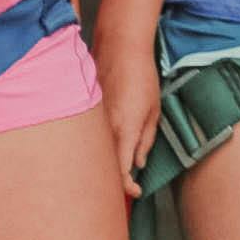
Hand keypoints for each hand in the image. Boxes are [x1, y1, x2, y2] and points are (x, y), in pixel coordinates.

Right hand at [97, 38, 161, 197]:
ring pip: (95, 153)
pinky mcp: (86, 112)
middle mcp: (105, 129)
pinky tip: (101, 148)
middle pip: (104, 167)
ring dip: (104, 165)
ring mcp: (92, 121)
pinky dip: (95, 148)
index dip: (128, 187)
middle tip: (125, 187)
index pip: (122, 171)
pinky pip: (89, 138)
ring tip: (113, 171)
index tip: (136, 192)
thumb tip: (139, 162)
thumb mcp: (154, 110)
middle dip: (113, 182)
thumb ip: (146, 140)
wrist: (120, 48)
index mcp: (125, 130)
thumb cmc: (142, 77)